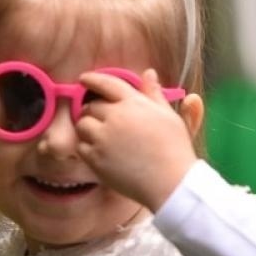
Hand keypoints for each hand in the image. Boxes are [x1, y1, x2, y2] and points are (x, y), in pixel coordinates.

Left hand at [74, 70, 199, 210]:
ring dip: (88, 128)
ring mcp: (103, 138)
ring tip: (100, 137)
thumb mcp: (168, 115)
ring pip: (82, 125)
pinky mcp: (96, 159)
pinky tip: (101, 152)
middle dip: (93, 110)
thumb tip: (148, 73)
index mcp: (133, 103)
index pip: (107, 83)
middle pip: (91, 106)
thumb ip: (154, 94)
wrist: (171, 182)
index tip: (84, 79)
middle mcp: (115, 117)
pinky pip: (81, 147)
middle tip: (100, 118)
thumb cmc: (174, 148)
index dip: (92, 79)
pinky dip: (87, 147)